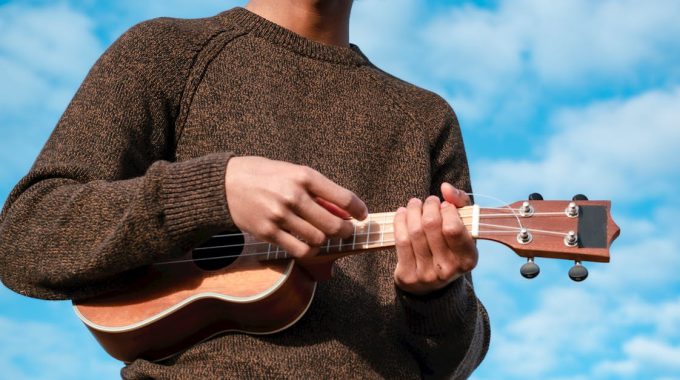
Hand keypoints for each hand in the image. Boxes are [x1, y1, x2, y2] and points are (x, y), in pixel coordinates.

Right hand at [225, 156, 367, 257]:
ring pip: (318, 239)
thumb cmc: (262, 174)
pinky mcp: (268, 232)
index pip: (342, 197)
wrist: (225, 183)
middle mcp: (294, 196)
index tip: (362, 215)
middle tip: (346, 230)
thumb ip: (315, 189)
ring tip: (323, 236)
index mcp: (303, 176)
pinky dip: (309, 250)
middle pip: (334, 224)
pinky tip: (308, 244)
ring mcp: (281, 216)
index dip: (358, 209)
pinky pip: (299, 249)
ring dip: (325, 240)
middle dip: (345, 231)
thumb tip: (341, 209)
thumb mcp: (291, 171)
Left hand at [393, 183, 477, 294]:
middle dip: (428, 206)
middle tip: (429, 201)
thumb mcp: (464, 226)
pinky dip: (399, 221)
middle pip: (431, 225)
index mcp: (468, 259)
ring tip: (414, 204)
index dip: (446, 210)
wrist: (431, 283)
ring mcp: (427, 275)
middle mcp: (449, 269)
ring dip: (412, 210)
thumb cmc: (450, 245)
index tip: (444, 205)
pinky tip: (402, 213)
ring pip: (414, 231)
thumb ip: (460, 202)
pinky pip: (401, 241)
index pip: (453, 228)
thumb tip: (445, 187)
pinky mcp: (408, 276)